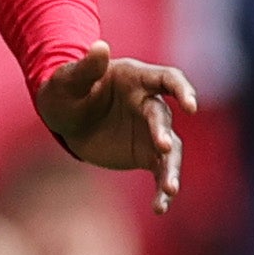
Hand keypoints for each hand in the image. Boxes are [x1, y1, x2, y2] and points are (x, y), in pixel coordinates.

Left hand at [36, 44, 194, 210]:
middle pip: (164, 118)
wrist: (63, 115)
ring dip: (171, 169)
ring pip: (170, 150)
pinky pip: (160, 171)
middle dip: (164, 132)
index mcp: (136, 78)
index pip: (168, 79)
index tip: (189, 105)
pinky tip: (160, 208)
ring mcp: (150, 130)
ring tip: (169, 190)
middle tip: (162, 147)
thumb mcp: (66, 80)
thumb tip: (99, 46)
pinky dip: (162, 190)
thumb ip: (85, 67)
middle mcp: (149, 103)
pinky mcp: (145, 153)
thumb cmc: (64, 90)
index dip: (182, 90)